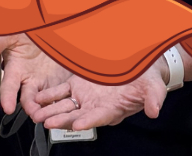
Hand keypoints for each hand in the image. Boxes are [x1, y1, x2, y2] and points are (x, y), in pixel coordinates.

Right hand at [0, 34, 70, 116]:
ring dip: (44, 109)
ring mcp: (42, 84)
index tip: (7, 107)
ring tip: (48, 115)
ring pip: (42, 102)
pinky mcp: (56, 84)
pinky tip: (62, 109)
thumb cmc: (28, 34)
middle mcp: (28, 80)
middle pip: (27, 99)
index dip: (7, 97)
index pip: (8, 86)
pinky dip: (59, 104)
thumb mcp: (13, 35)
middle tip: (34, 114)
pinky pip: (57, 97)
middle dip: (30, 108)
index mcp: (15, 70)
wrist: (48, 31)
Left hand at [32, 61, 167, 130]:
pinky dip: (48, 96)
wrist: (139, 66)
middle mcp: (96, 107)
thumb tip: (154, 111)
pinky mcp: (77, 85)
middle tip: (49, 123)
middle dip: (62, 120)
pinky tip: (37, 98)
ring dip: (51, 110)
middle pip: (77, 116)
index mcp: (113, 110)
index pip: (99, 118)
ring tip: (37, 115)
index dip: (89, 122)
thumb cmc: (146, 79)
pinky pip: (60, 92)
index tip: (78, 125)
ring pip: (65, 106)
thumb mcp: (153, 87)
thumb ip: (153, 99)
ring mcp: (85, 97)